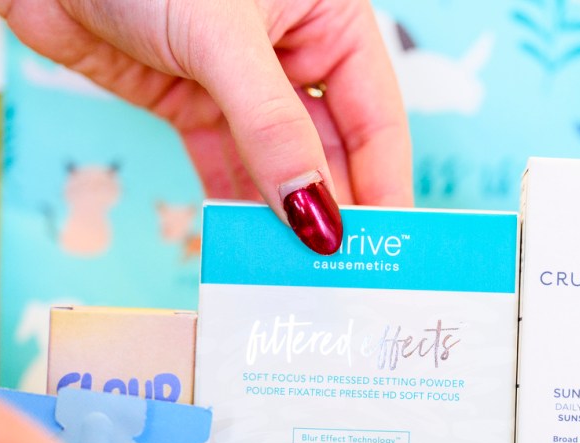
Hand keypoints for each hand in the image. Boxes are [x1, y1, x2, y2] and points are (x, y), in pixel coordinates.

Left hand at [0, 0, 413, 253]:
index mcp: (330, 21)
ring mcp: (242, 85)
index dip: (383, 185)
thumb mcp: (222, 40)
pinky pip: (227, 168)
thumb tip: (316, 214)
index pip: (376, 118)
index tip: (387, 248)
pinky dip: (235, 207)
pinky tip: (248, 247)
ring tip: (295, 276)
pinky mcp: (193, 105)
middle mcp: (295, 54)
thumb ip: (273, 129)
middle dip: (335, 213)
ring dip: (284, 220)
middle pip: (332, 151)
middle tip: (341, 279)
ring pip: (279, 167)